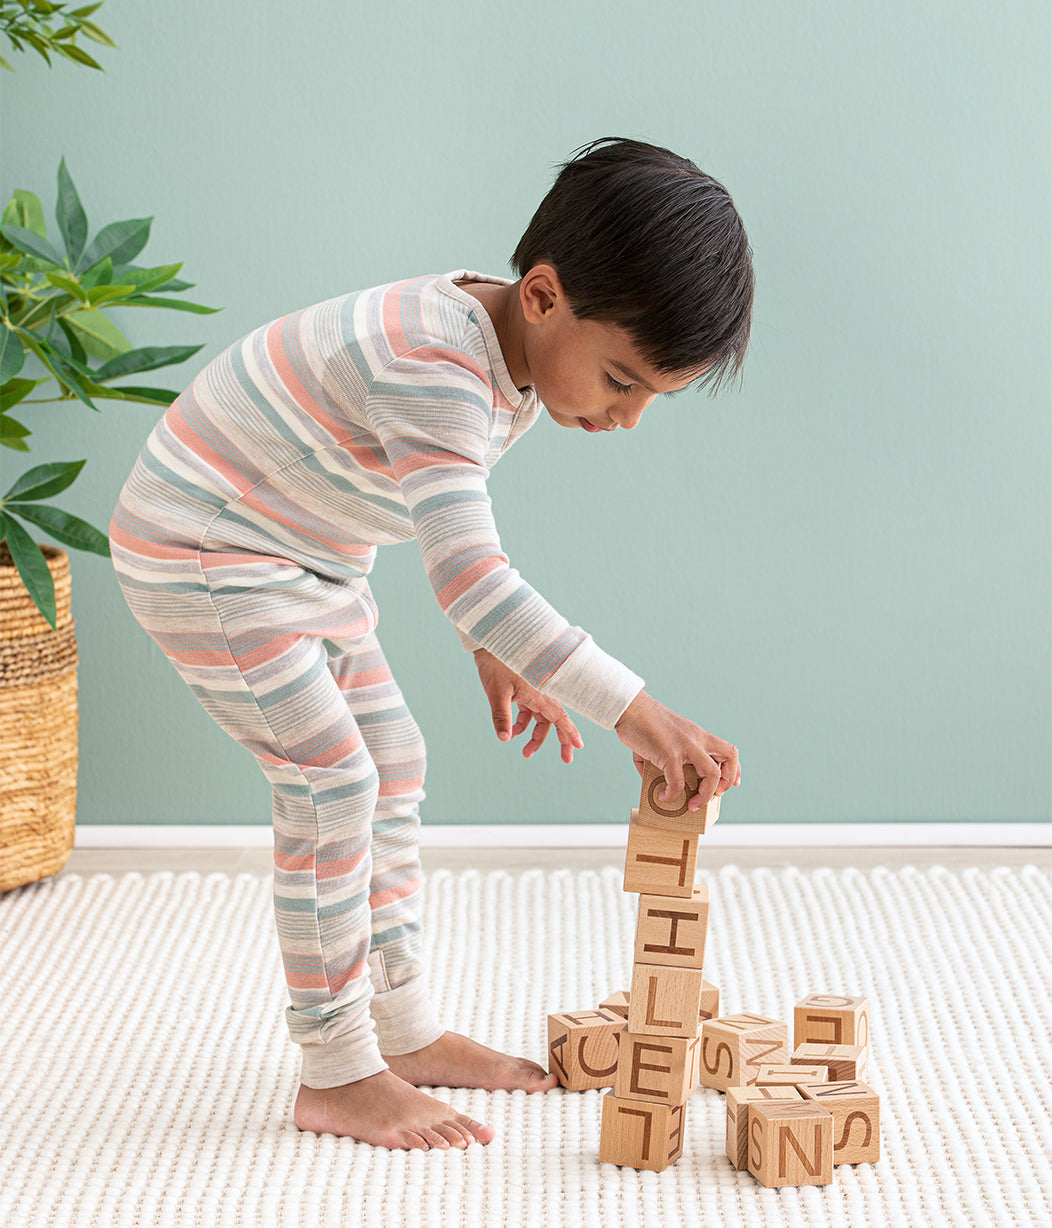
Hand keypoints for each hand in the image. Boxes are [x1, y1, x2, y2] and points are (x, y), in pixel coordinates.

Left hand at [473, 649, 583, 763]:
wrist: (490, 641)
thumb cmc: (496, 663)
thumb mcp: (497, 692)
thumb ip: (502, 716)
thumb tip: (504, 738)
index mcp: (538, 693)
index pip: (559, 717)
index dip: (569, 732)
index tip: (578, 746)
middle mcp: (540, 693)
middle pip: (555, 720)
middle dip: (560, 740)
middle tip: (567, 760)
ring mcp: (532, 691)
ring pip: (541, 718)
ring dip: (535, 735)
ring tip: (525, 752)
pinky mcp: (523, 689)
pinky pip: (529, 711)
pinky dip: (522, 723)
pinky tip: (512, 732)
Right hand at [615, 690, 740, 810]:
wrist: (631, 708)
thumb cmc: (642, 723)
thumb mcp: (663, 740)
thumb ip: (663, 760)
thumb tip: (654, 780)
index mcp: (698, 735)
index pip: (728, 751)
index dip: (734, 770)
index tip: (731, 785)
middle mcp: (697, 739)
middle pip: (730, 757)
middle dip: (726, 782)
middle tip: (714, 795)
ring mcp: (686, 746)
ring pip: (712, 774)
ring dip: (705, 795)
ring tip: (692, 805)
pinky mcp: (670, 753)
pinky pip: (678, 782)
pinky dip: (672, 794)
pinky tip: (663, 796)